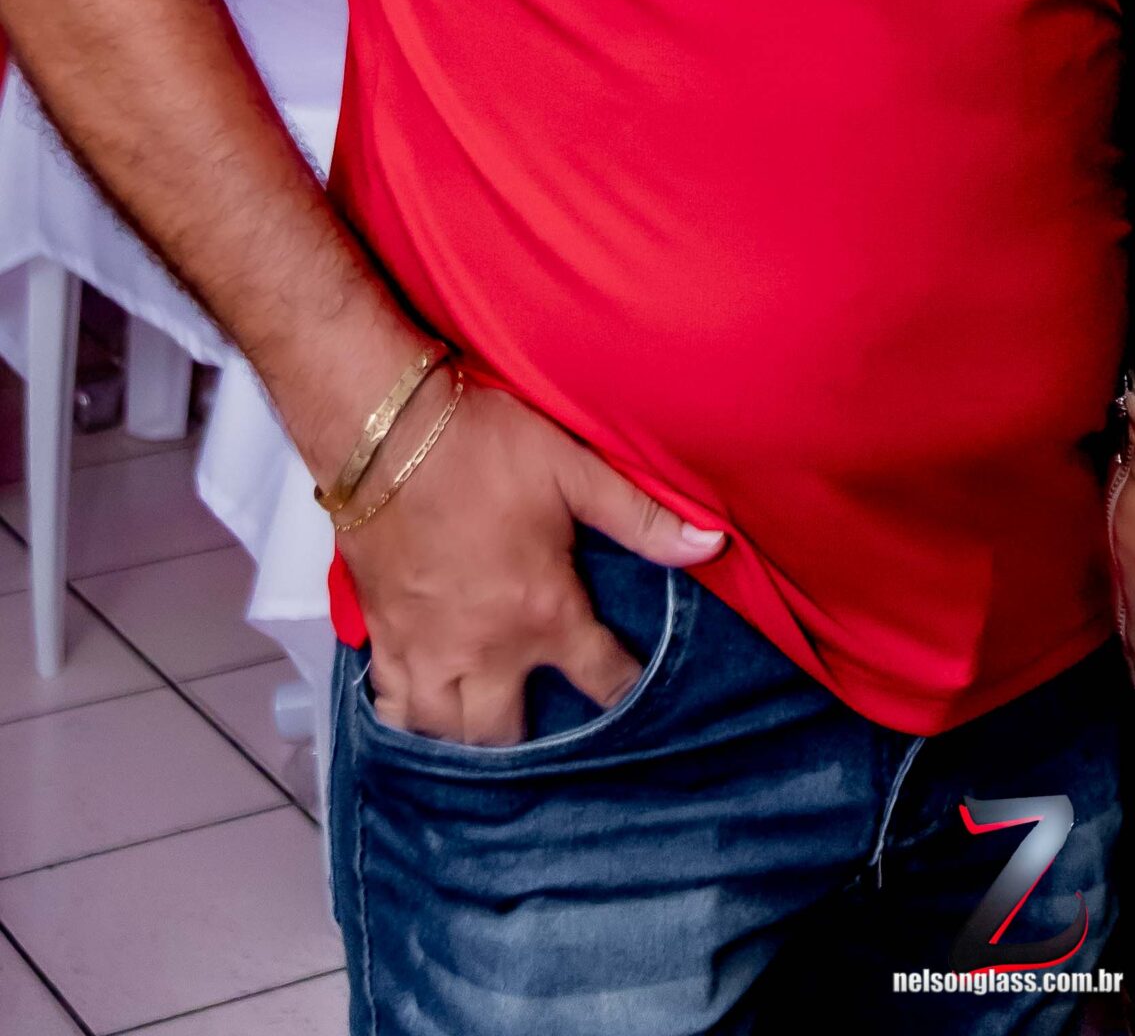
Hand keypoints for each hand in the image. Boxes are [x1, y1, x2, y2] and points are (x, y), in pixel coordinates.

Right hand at [338, 378, 725, 745]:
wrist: (386, 435)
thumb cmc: (487, 448)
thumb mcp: (575, 471)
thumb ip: (643, 518)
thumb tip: (712, 546)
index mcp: (542, 612)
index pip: (600, 677)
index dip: (626, 691)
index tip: (638, 700)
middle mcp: (484, 650)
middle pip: (508, 733)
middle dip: (534, 739)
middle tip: (551, 727)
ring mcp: (426, 651)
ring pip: (446, 733)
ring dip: (468, 739)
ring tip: (488, 728)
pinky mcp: (381, 638)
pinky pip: (390, 707)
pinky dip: (407, 721)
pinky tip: (422, 714)